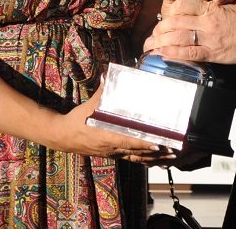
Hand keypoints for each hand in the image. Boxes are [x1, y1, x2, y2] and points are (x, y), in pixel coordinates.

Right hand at [52, 84, 175, 164]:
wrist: (62, 137)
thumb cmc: (76, 121)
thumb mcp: (88, 107)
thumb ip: (101, 93)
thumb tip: (108, 76)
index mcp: (106, 137)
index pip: (129, 142)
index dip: (143, 144)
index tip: (158, 144)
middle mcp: (111, 148)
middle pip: (137, 153)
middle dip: (155, 153)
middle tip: (173, 150)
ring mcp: (112, 153)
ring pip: (136, 158)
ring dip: (152, 158)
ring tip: (169, 156)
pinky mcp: (111, 154)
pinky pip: (130, 159)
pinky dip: (143, 159)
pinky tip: (154, 159)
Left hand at [145, 0, 235, 64]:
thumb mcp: (229, 8)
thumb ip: (212, 9)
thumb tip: (197, 10)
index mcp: (211, 8)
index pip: (182, 6)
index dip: (168, 13)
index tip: (161, 19)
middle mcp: (208, 21)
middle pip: (175, 22)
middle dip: (159, 30)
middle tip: (150, 36)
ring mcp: (210, 38)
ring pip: (178, 38)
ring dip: (160, 42)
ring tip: (149, 46)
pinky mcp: (214, 53)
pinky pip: (189, 53)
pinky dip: (174, 54)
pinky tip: (163, 54)